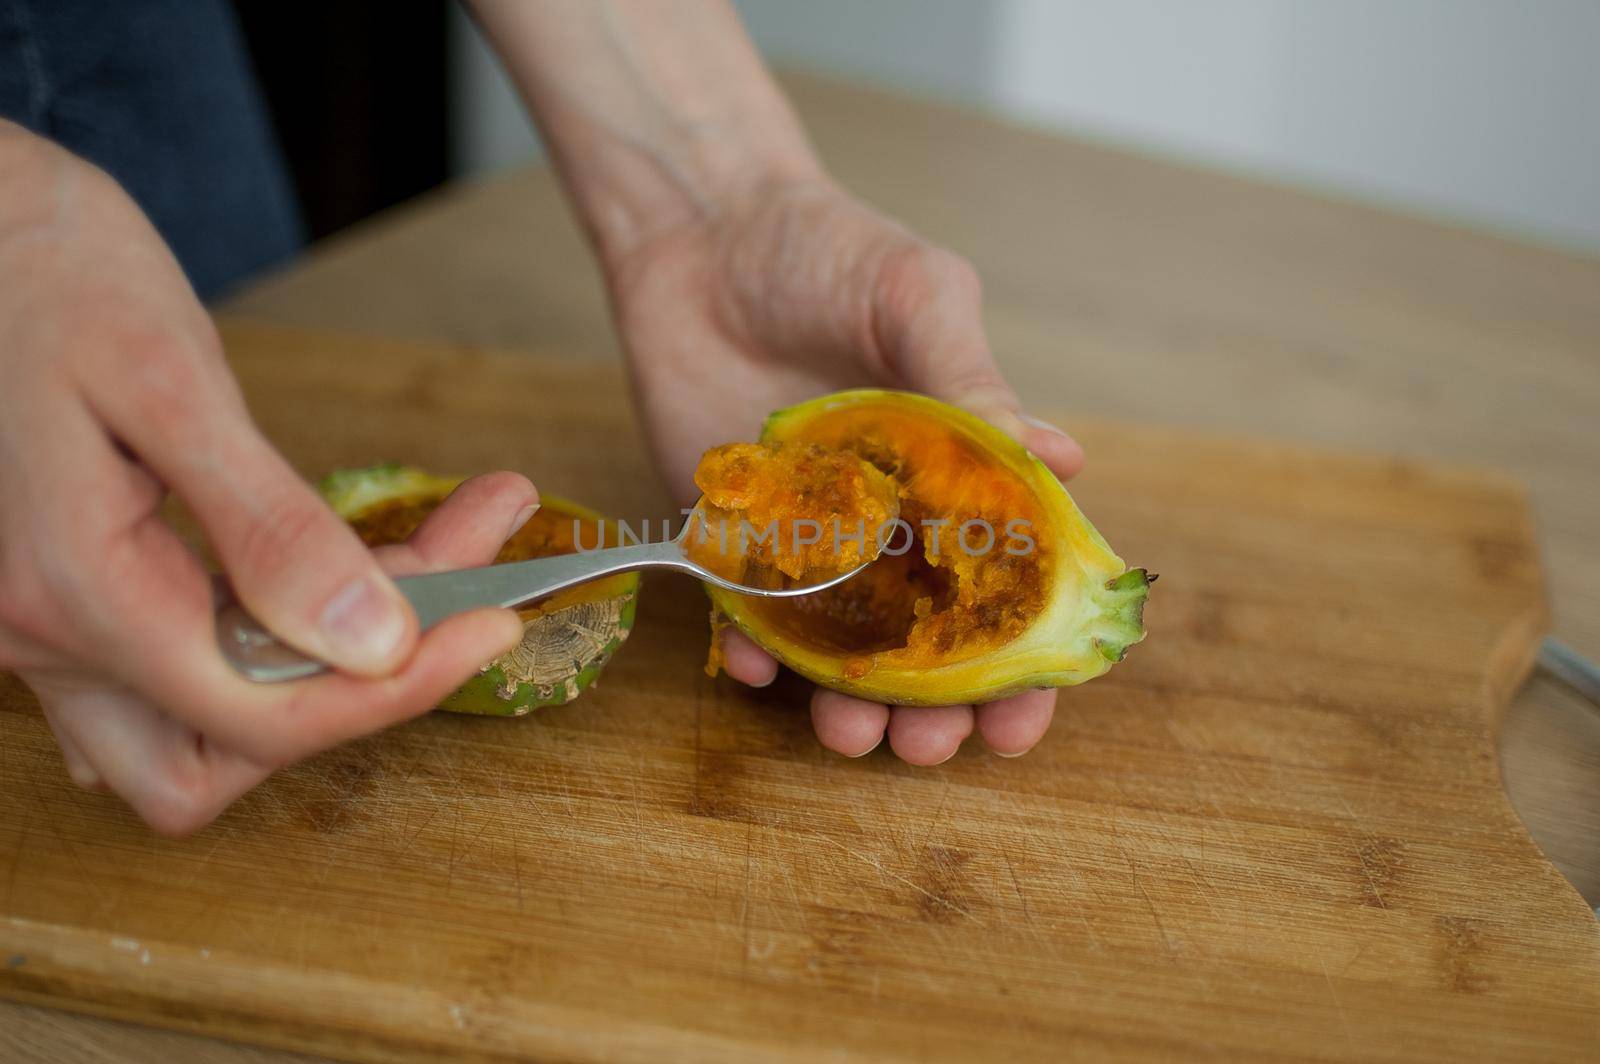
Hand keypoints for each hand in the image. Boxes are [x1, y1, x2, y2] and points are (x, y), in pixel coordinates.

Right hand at [0, 125, 534, 832]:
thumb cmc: (48, 268)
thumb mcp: (170, 381)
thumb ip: (268, 525)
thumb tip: (374, 641)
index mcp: (75, 588)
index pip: (261, 712)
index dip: (393, 687)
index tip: (493, 624)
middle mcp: (44, 633)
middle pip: (215, 760)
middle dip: (349, 703)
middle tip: (459, 598)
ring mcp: (41, 624)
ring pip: (192, 727)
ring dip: (317, 674)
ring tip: (429, 556)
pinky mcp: (62, 594)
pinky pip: (169, 671)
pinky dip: (264, 645)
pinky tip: (331, 575)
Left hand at [608, 178, 1084, 764]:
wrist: (702, 230)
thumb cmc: (829, 249)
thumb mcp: (918, 298)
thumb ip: (971, 380)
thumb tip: (1057, 460)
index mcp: (958, 473)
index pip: (1008, 585)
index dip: (1024, 660)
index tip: (1025, 715)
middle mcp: (890, 519)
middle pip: (927, 642)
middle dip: (939, 708)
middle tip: (932, 745)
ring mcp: (810, 535)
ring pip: (841, 649)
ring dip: (852, 701)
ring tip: (852, 729)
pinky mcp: (731, 533)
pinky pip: (741, 615)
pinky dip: (749, 652)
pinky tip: (754, 668)